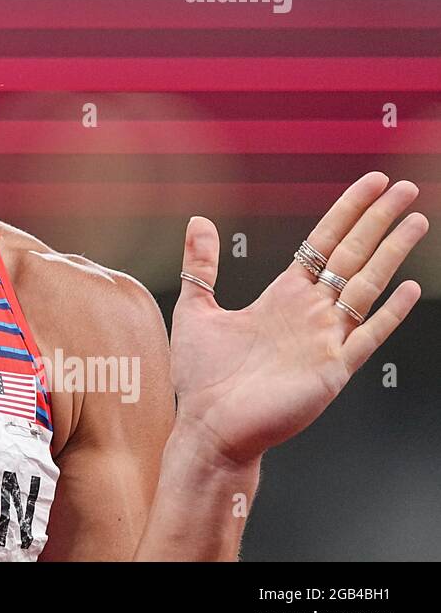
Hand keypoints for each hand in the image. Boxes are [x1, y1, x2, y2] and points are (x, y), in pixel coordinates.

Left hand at [169, 172, 428, 465]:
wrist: (208, 428)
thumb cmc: (204, 378)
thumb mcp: (197, 309)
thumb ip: (202, 266)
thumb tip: (198, 221)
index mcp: (283, 296)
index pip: (323, 244)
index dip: (347, 212)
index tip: (370, 184)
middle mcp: (310, 313)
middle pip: (351, 255)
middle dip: (378, 220)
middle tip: (404, 188)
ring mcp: (325, 339)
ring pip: (365, 286)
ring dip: (390, 253)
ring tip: (415, 221)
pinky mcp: (331, 369)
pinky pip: (365, 335)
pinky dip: (387, 313)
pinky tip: (407, 288)